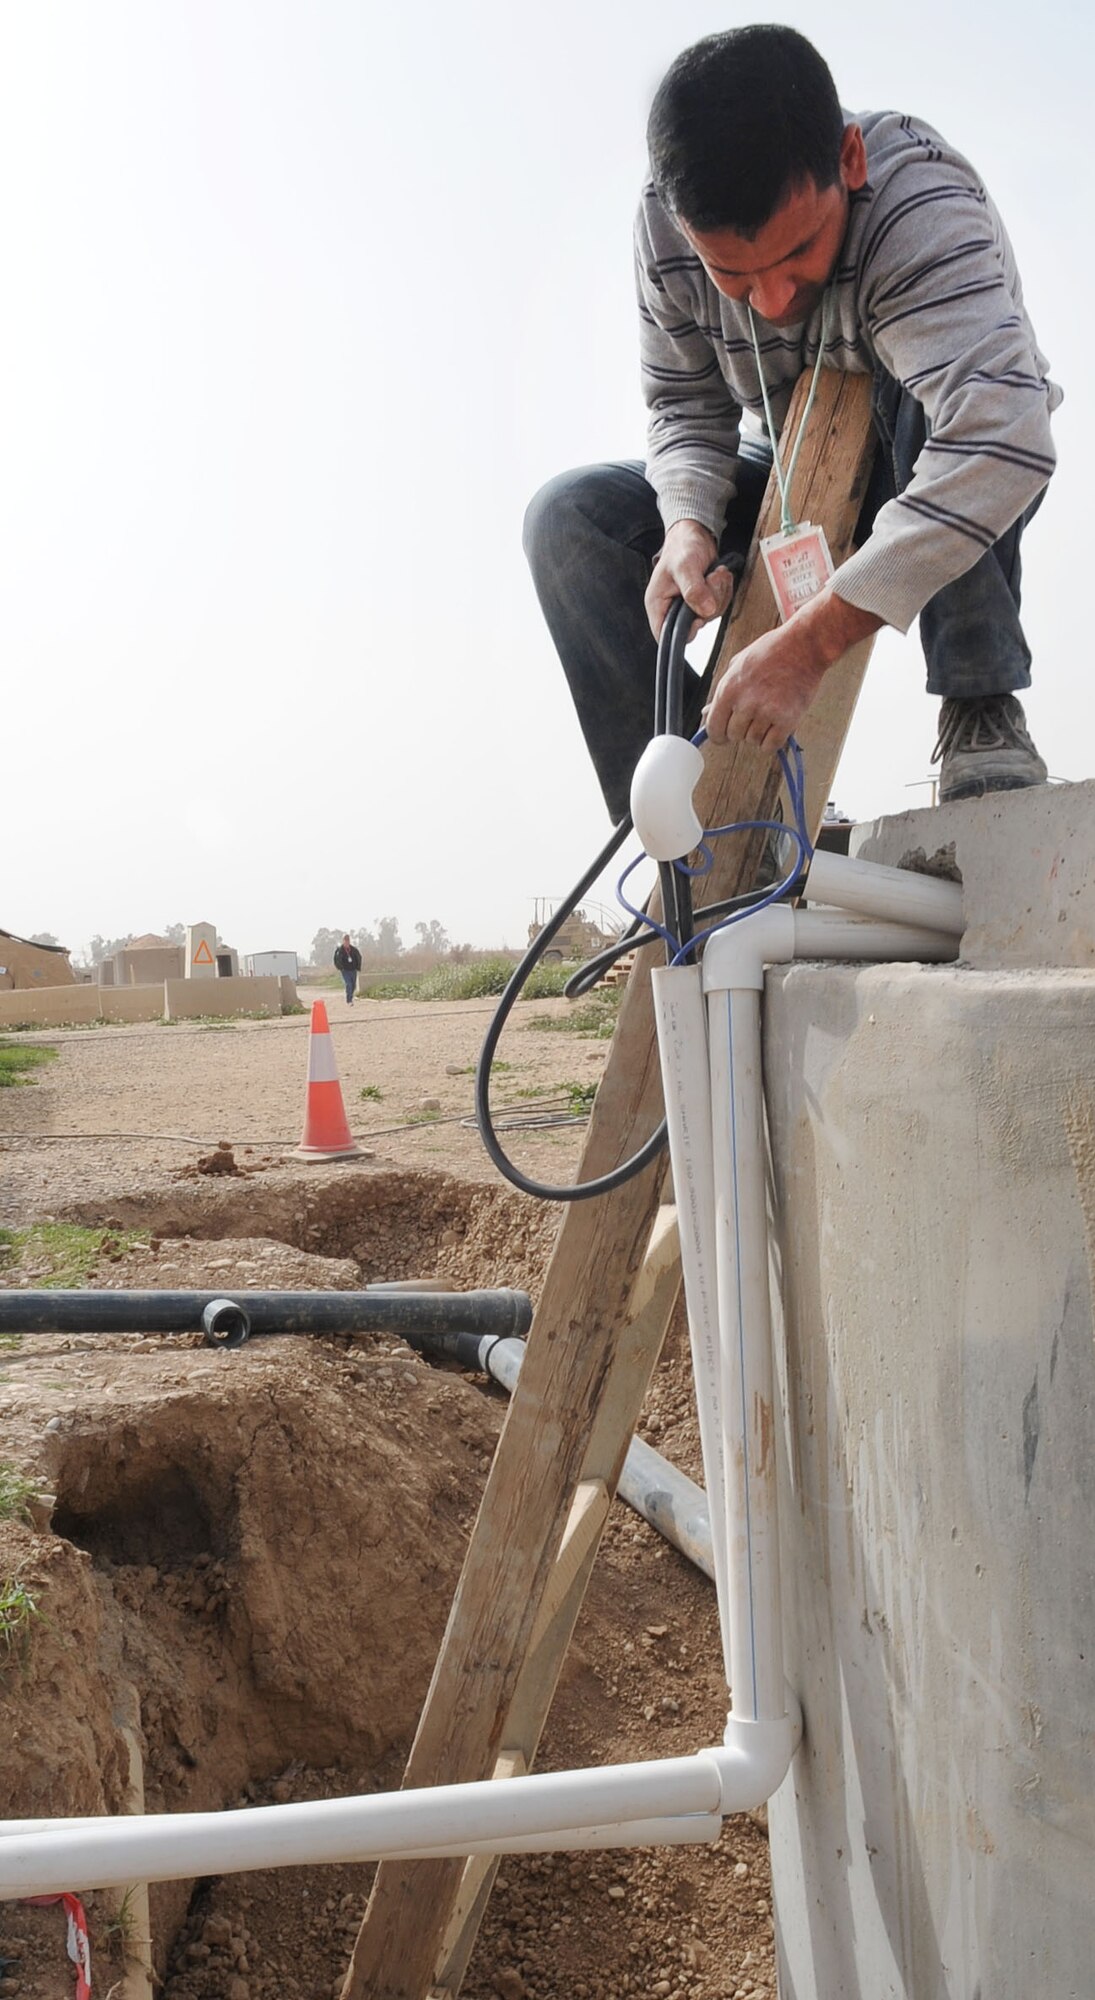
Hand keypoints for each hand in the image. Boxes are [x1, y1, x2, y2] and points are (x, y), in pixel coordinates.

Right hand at [644, 519, 733, 640]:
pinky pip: (719, 606)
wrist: (694, 535)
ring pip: (710, 616)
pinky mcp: (703, 601)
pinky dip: (724, 590)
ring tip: (715, 572)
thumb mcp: (685, 566)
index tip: (698, 617)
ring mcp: (689, 606)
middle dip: (709, 602)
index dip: (683, 633)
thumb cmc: (682, 547)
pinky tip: (718, 575)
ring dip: (719, 593)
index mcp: (658, 604)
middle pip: (694, 626)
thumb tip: (705, 611)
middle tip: (712, 579)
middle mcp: (672, 609)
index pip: (664, 636)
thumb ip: (694, 589)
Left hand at [703, 586, 881, 751]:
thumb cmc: (771, 652)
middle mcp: (745, 703)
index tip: (724, 736)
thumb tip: (706, 714)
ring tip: (769, 713)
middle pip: (734, 735)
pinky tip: (776, 726)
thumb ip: (722, 692)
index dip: (718, 735)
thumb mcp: (738, 665)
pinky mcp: (787, 720)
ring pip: (753, 741)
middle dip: (741, 729)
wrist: (804, 645)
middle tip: (754, 715)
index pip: (714, 727)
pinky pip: (771, 746)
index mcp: (729, 688)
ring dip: (759, 733)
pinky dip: (772, 740)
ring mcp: (767, 712)